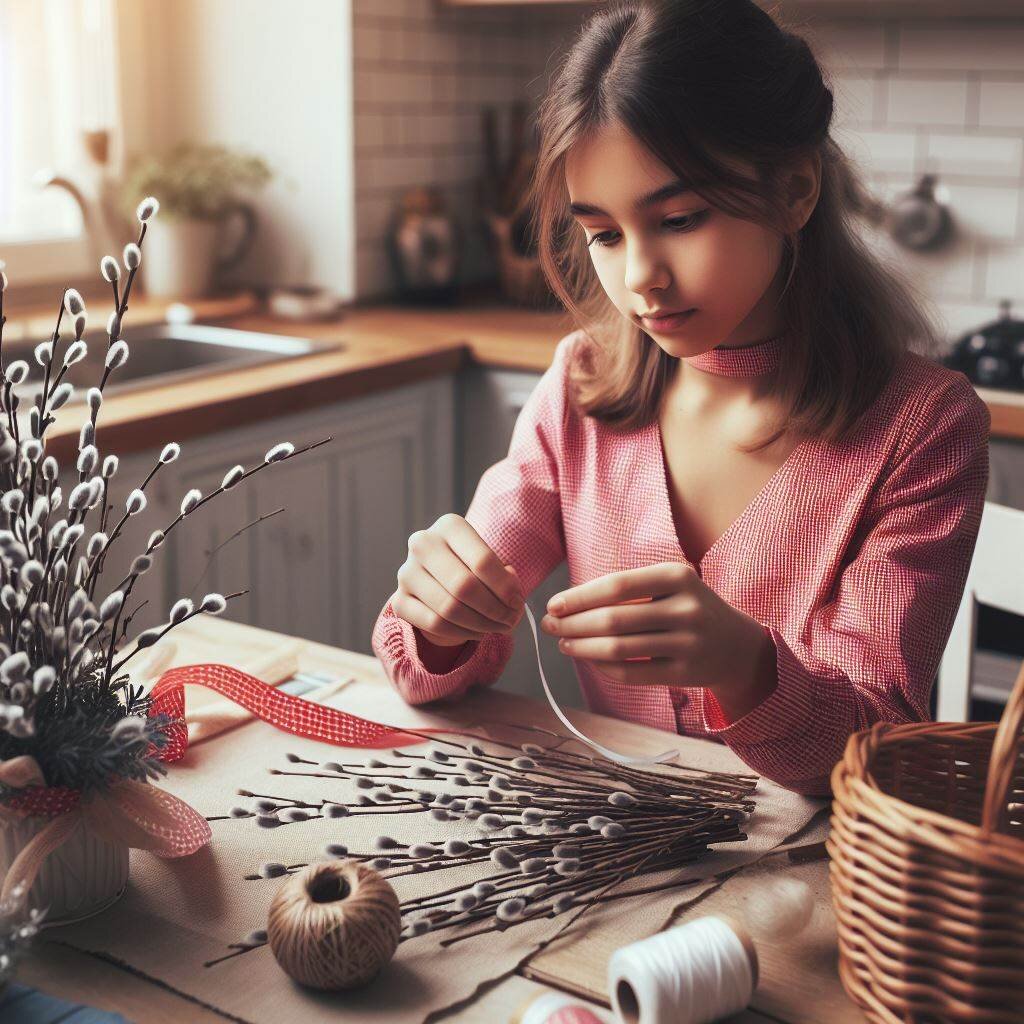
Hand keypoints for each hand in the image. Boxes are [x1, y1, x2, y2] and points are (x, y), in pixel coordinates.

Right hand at [392, 513, 524, 646]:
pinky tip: (477, 632)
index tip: (517, 602)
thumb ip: (505, 576)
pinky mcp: (399, 600)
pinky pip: (434, 624)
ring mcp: (407, 572)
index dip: (505, 588)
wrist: (439, 579)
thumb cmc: (472, 566)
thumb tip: (512, 599)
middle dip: (494, 609)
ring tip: (497, 628)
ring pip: (449, 608)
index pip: (482, 561)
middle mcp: (423, 543)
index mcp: (449, 525)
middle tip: (510, 620)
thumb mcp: (490, 561)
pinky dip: (461, 633)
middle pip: (464, 586)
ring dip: (481, 624)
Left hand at [539, 561, 775, 711]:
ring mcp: (688, 643)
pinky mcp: (685, 674)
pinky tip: (590, 660)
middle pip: (614, 619)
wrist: (736, 645)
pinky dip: (603, 667)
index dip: (579, 597)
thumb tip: (567, 604)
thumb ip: (626, 590)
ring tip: (564, 644)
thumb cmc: (686, 608)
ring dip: (582, 648)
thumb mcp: (668, 585)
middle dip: (573, 624)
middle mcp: (686, 608)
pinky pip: (632, 674)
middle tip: (550, 627)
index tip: (553, 605)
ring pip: (619, 649)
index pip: (616, 585)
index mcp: (677, 576)